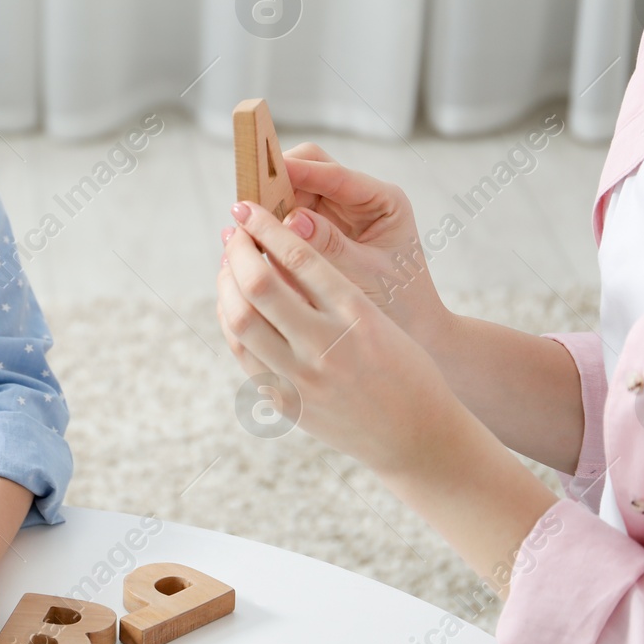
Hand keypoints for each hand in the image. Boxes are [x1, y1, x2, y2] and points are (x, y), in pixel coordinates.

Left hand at [217, 199, 462, 476]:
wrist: (417, 436)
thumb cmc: (403, 365)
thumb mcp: (377, 316)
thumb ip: (328, 288)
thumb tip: (272, 250)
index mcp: (357, 314)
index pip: (298, 255)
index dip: (265, 226)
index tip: (247, 207)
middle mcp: (326, 345)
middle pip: (258, 284)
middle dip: (236, 250)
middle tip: (233, 233)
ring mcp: (302, 378)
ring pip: (240, 320)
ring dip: (226, 285)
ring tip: (228, 266)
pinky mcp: (286, 403)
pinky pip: (243, 354)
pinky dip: (231, 321)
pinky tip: (233, 305)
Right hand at [255, 143, 450, 343]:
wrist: (415, 331)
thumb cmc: (400, 303)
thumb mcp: (366, 276)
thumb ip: (329, 247)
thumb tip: (291, 220)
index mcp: (384, 200)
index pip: (334, 174)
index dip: (297, 172)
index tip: (263, 176)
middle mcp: (361, 199)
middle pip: (309, 170)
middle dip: (276, 184)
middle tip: (246, 205)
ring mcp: (340, 213)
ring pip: (294, 191)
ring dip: (270, 206)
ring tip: (245, 227)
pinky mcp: (324, 230)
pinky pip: (291, 216)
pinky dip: (273, 226)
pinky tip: (256, 242)